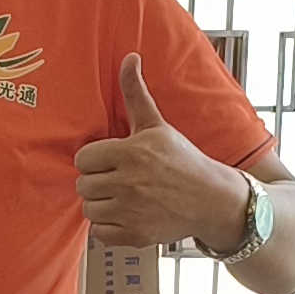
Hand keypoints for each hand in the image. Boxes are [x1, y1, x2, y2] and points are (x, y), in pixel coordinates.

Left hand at [77, 54, 248, 248]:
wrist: (211, 198)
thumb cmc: (182, 159)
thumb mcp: (157, 125)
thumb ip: (135, 93)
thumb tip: (129, 58)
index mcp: (131, 152)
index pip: (83, 159)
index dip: (95, 160)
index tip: (112, 161)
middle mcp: (129, 182)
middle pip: (83, 185)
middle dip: (98, 182)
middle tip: (119, 180)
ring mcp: (132, 211)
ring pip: (89, 209)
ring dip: (102, 205)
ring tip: (123, 198)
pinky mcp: (135, 235)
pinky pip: (100, 233)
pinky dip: (109, 227)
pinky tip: (128, 215)